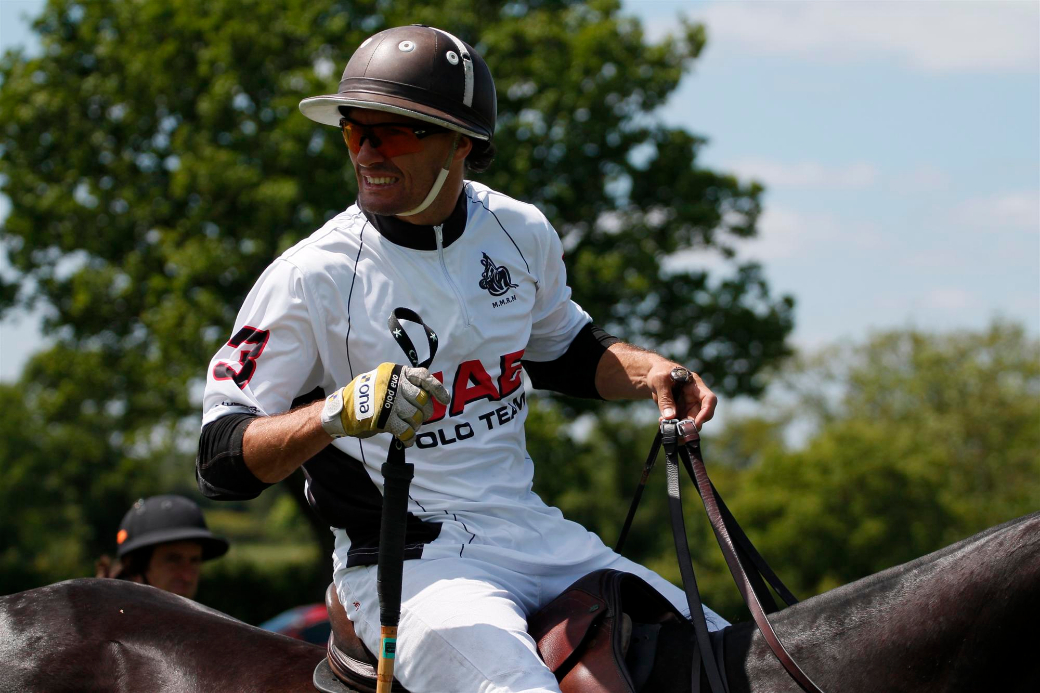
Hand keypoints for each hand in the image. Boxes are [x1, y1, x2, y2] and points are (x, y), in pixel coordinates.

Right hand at [323, 363, 449, 445]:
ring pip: (415, 416)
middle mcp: (394, 385)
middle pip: (422, 400)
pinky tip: (407, 440)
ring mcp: (389, 401)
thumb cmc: (368, 397)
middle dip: (424, 412)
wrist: (343, 410)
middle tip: (418, 417)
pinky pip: (406, 430)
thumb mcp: (385, 382)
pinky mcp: (384, 419)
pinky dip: (409, 437)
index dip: (437, 388)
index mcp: (396, 373)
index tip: (445, 400)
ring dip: (415, 425)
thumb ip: (405, 386)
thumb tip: (430, 398)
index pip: (423, 376)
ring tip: (408, 427)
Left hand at [649, 363, 716, 429]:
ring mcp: (688, 406)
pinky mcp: (680, 413)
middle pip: (700, 416)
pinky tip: (662, 424)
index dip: (707, 412)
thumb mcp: (660, 381)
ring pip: (690, 423)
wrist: (652, 375)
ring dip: (680, 429)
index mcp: (695, 386)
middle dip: (691, 426)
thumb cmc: (659, 371)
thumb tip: (670, 417)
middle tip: (678, 432)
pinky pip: (679, 424)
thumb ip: (665, 398)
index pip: (709, 399)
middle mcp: (695, 398)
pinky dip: (672, 427)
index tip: (696, 424)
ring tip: (666, 428)